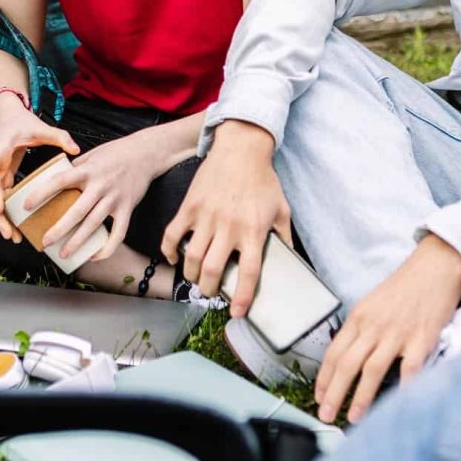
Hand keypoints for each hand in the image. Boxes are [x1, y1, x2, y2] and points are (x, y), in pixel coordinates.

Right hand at [0, 98, 78, 241]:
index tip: (0, 205)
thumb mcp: (40, 127)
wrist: (8, 115)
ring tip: (14, 237)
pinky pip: (1, 199)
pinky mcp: (2, 178)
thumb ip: (58, 136)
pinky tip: (17, 229)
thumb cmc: (21, 121)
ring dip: (0, 220)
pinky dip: (7, 214)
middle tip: (8, 233)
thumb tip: (76, 149)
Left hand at [38, 130, 163, 261]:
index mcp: (87, 170)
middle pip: (76, 211)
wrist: (145, 153)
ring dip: (78, 242)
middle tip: (45, 241)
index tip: (26, 206)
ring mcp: (114, 198)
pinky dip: (107, 248)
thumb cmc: (115, 153)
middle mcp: (100, 185)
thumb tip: (52, 181)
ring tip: (63, 253)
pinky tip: (95, 256)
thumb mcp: (91, 155)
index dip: (41, 193)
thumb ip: (74, 169)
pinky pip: (118, 233)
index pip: (59, 181)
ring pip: (94, 225)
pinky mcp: (127, 208)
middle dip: (59, 229)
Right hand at [161, 120, 291, 316]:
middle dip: (209, 289)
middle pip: (213, 270)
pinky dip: (169, 250)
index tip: (236, 312)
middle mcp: (229, 227)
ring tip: (195, 279)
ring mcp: (207, 217)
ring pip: (192, 257)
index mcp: (253, 230)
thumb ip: (285, 237)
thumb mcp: (282, 209)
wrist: (241, 148)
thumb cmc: (263, 179)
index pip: (249, 272)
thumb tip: (291, 260)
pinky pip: (172, 234)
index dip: (242, 297)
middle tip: (210, 292)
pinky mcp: (190, 207)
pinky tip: (173, 257)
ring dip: (190, 275)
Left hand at [314, 235, 460, 423]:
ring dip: (360, 397)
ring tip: (353, 418)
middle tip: (326, 416)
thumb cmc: (405, 287)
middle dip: (334, 393)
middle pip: (347, 364)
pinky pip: (409, 369)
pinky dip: (401, 389)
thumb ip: (361, 329)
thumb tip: (348, 358)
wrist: (435, 267)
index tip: (319, 397)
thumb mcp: (373, 303)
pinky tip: (395, 406)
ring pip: (371, 370)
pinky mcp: (422, 339)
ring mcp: (397, 333)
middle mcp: (373, 326)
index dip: (324, 378)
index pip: (334, 352)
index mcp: (358, 317)